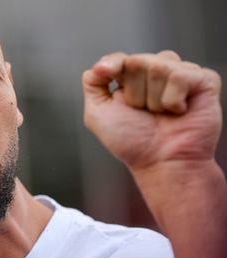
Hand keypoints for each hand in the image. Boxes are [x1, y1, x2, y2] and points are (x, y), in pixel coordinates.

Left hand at [82, 51, 221, 170]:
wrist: (161, 163)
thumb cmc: (133, 143)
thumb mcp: (97, 113)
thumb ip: (92, 84)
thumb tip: (98, 64)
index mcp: (131, 79)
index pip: (120, 58)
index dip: (111, 66)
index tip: (106, 75)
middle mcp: (155, 73)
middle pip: (137, 60)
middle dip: (134, 92)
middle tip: (143, 112)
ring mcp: (180, 75)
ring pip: (158, 65)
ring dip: (153, 98)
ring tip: (160, 114)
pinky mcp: (203, 80)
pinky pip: (180, 75)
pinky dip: (173, 99)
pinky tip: (178, 112)